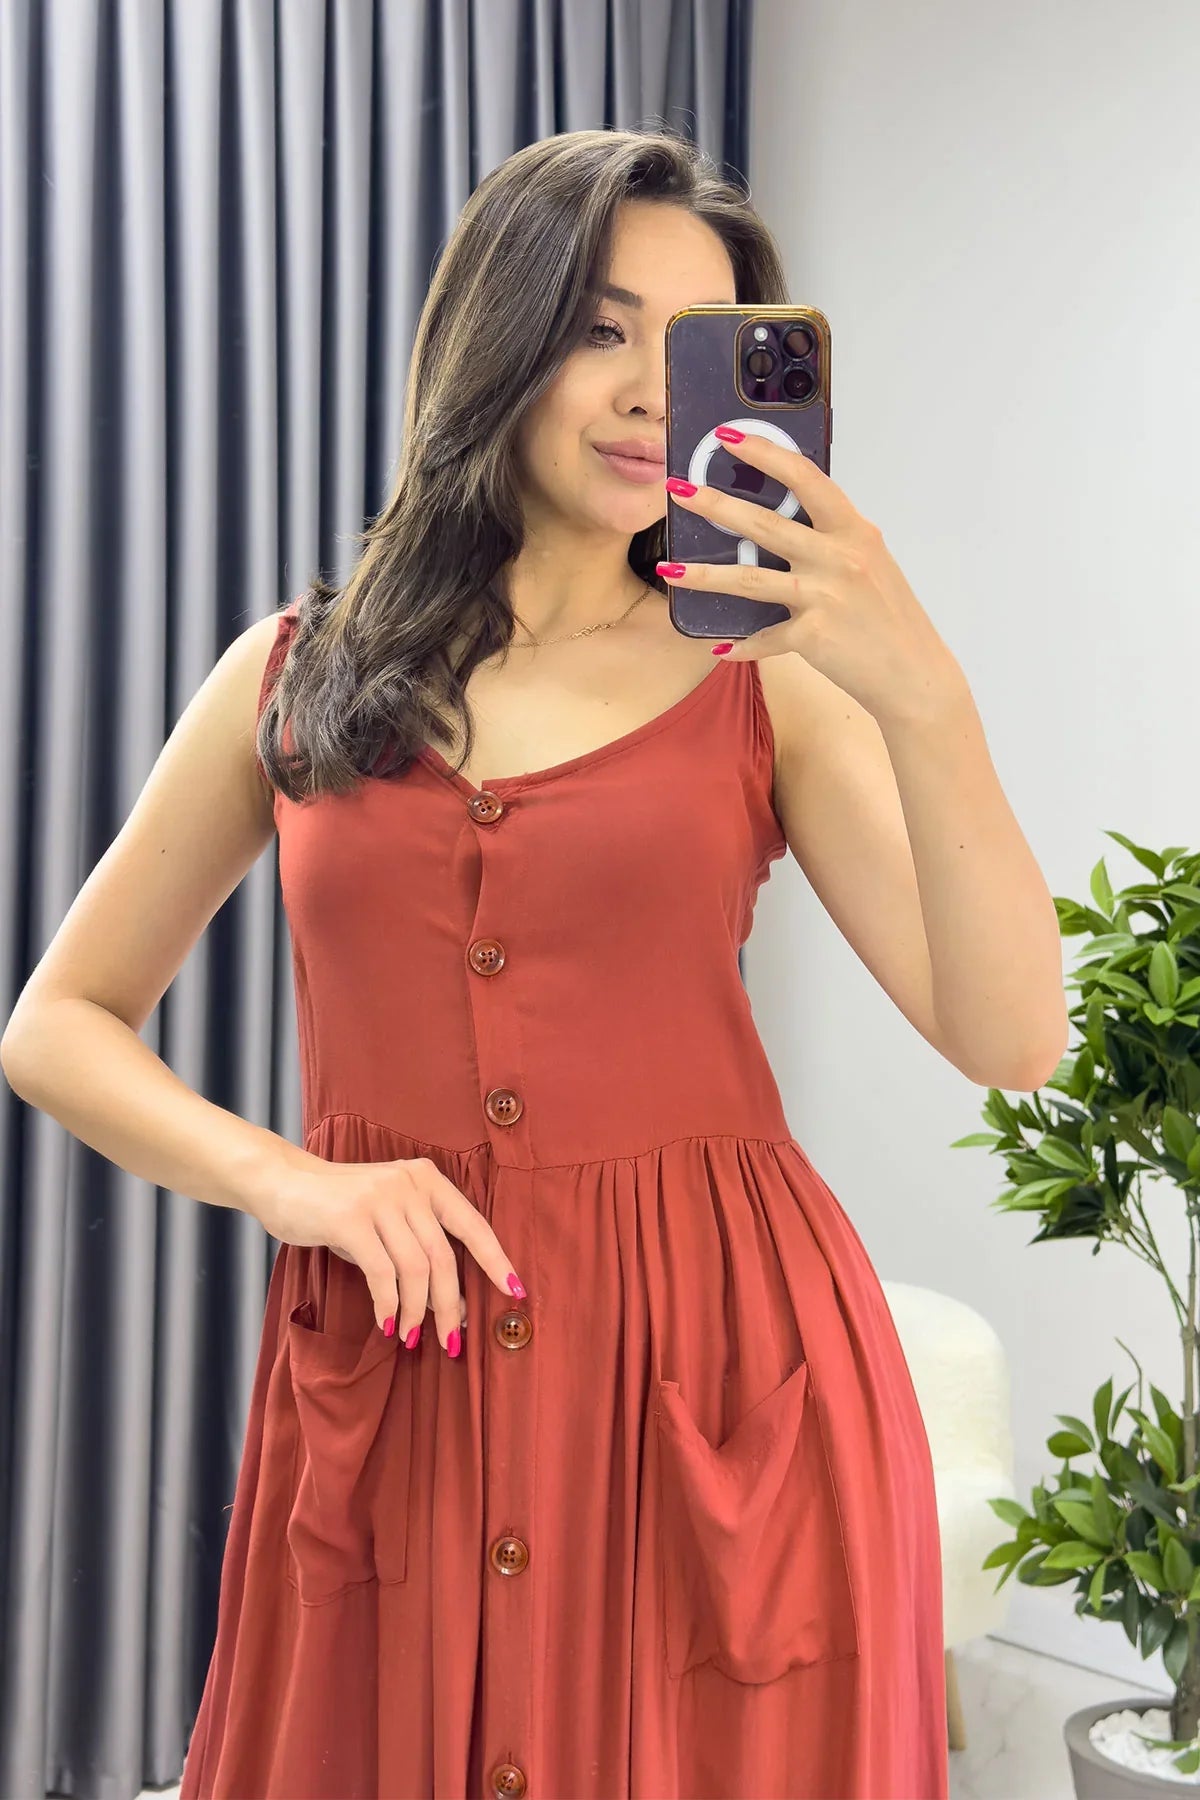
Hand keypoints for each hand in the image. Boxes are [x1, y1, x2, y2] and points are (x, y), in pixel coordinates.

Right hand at [250, 1151, 524, 1353]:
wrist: (282, 1182)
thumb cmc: (338, 1207)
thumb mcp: (386, 1216)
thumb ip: (416, 1245)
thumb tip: (451, 1304)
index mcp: (426, 1179)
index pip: (472, 1224)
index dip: (496, 1260)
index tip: (515, 1292)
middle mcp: (409, 1184)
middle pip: (444, 1256)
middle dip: (452, 1306)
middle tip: (452, 1342)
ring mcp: (380, 1198)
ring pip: (415, 1269)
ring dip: (418, 1312)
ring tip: (412, 1338)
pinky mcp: (350, 1218)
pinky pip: (382, 1272)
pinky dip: (389, 1305)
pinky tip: (388, 1324)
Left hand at [660, 427, 965, 725]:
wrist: (914, 674)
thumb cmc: (889, 617)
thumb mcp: (869, 564)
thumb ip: (832, 541)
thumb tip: (781, 523)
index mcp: (854, 531)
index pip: (805, 479)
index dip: (765, 453)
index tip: (729, 436)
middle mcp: (838, 557)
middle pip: (765, 524)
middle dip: (715, 504)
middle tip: (678, 489)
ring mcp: (824, 595)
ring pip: (750, 579)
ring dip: (704, 574)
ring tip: (669, 567)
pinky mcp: (813, 635)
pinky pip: (763, 637)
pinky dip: (741, 646)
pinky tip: (718, 648)